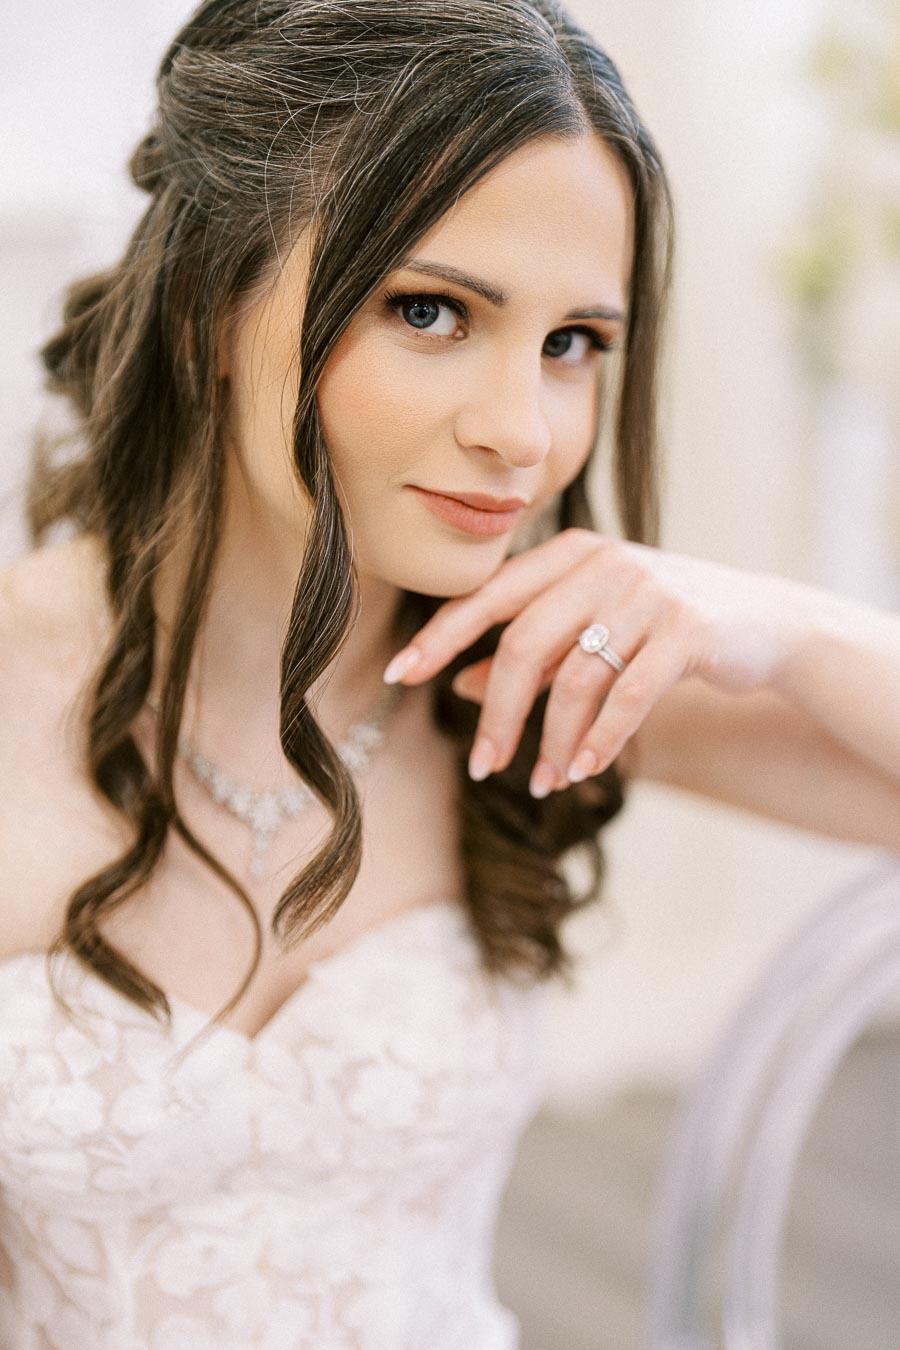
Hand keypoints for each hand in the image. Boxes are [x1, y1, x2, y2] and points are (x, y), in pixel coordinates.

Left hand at [381, 528, 824, 796]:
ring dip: (553, 740)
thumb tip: (457, 683)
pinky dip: (602, 737)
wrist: (762, 623)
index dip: (440, 636)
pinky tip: (585, 770)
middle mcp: (603, 563)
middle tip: (482, 766)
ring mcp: (648, 592)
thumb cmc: (658, 626)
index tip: (398, 674)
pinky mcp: (687, 629)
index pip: (488, 596)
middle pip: (523, 643)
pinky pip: (629, 693)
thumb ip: (529, 651)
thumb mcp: (589, 630)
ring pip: (575, 678)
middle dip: (497, 713)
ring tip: (544, 782)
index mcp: (569, 554)